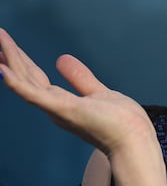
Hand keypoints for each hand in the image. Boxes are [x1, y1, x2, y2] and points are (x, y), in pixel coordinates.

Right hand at [0, 28, 156, 156]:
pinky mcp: (64, 109)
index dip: (19, 60)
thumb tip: (60, 59)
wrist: (135, 142)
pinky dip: (17, 84)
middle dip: (9, 55)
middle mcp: (53, 107)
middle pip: (27, 75)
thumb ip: (79, 78)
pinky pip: (35, 95)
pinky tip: (3, 70)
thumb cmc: (122, 124)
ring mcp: (57, 108)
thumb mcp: (98, 93)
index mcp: (61, 103)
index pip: (35, 77)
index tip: (5, 43)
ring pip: (27, 80)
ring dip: (9, 60)